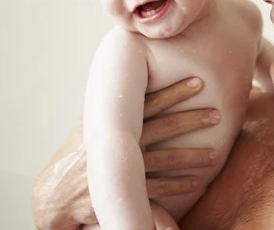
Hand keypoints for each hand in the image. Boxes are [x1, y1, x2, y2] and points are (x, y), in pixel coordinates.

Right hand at [32, 78, 219, 229]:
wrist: (55, 193)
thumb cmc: (76, 154)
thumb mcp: (89, 124)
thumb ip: (112, 108)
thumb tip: (133, 83)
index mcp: (114, 121)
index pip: (148, 102)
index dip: (173, 91)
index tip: (198, 81)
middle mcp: (121, 142)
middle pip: (164, 127)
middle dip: (192, 119)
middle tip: (217, 113)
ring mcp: (124, 167)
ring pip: (167, 159)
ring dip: (193, 157)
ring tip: (216, 153)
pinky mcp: (126, 191)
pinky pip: (159, 189)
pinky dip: (179, 184)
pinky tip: (198, 181)